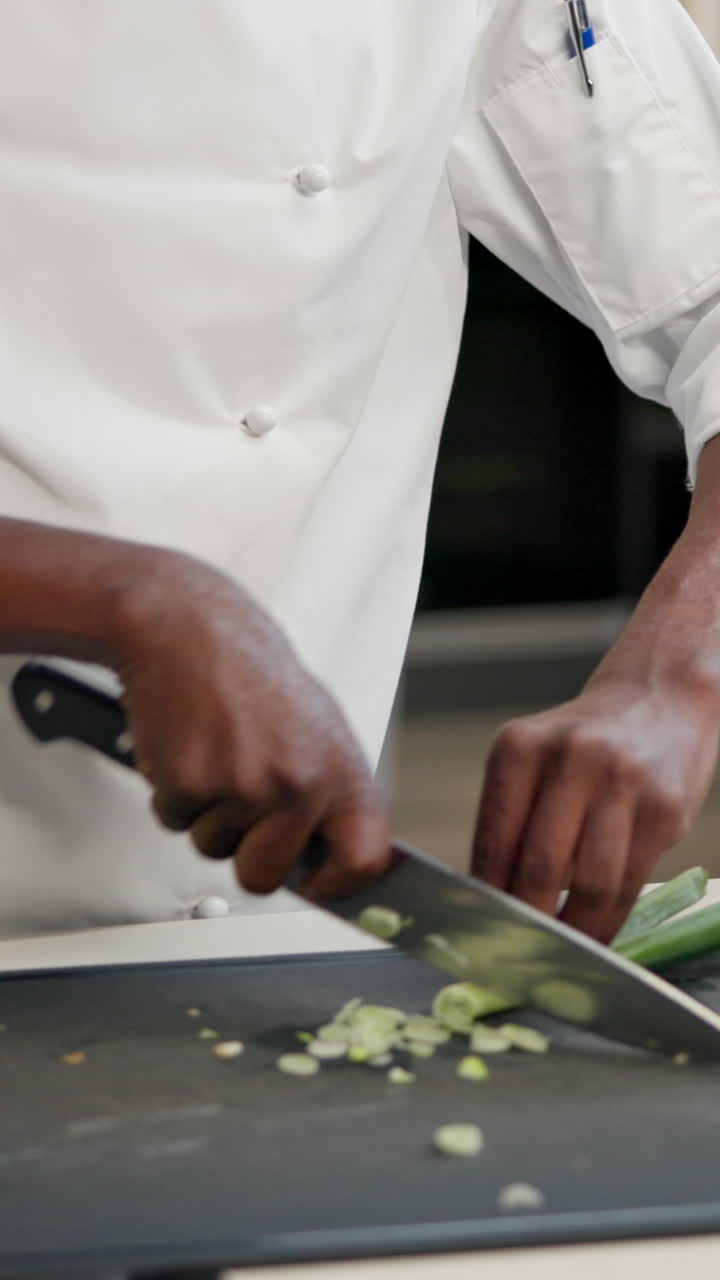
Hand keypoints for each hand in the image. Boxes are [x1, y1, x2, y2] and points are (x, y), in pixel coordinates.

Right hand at [109, 551, 390, 899]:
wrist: (187, 627)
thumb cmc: (248, 670)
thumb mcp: (317, 724)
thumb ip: (328, 789)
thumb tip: (334, 849)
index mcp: (340, 768)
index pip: (364, 858)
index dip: (338, 884)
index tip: (317, 884)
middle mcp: (298, 782)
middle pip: (266, 875)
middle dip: (244, 852)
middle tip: (238, 800)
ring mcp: (243, 786)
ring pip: (213, 848)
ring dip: (205, 814)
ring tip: (215, 752)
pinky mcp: (189, 782)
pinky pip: (173, 821)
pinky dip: (170, 792)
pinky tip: (187, 745)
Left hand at [471, 677, 718, 942]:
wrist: (661, 696)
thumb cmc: (584, 742)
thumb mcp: (533, 758)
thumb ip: (511, 819)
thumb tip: (487, 900)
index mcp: (519, 748)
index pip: (494, 841)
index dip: (485, 900)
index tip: (479, 935)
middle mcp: (570, 759)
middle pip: (539, 867)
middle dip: (525, 924)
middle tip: (514, 957)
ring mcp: (622, 783)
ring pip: (589, 884)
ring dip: (571, 933)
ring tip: (555, 956)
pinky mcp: (663, 810)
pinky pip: (630, 884)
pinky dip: (607, 921)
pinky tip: (593, 936)